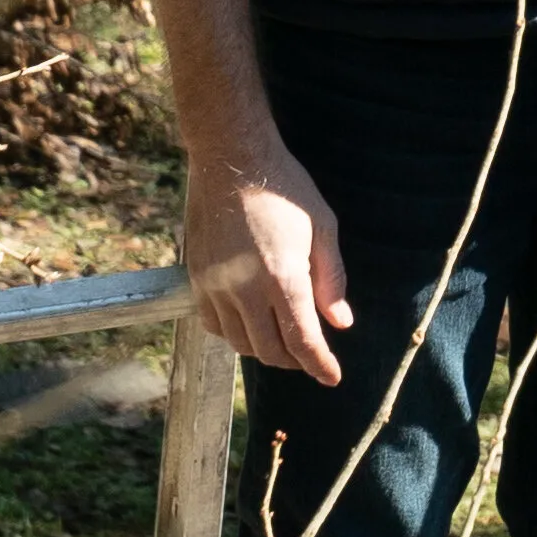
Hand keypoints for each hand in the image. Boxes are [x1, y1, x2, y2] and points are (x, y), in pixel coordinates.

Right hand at [188, 134, 354, 383]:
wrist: (231, 159)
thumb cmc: (284, 189)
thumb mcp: (323, 227)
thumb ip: (332, 279)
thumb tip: (340, 323)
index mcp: (283, 278)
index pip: (302, 341)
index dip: (320, 365)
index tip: (332, 378)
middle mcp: (245, 290)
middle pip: (270, 351)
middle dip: (295, 360)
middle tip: (311, 355)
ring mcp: (216, 287)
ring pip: (240, 343)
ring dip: (265, 350)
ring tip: (283, 340)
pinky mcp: (196, 280)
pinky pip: (214, 325)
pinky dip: (234, 334)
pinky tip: (250, 323)